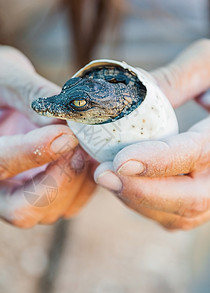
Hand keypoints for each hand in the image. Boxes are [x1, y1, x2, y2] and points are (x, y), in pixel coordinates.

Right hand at [0, 43, 95, 226]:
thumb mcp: (2, 73)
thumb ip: (34, 95)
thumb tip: (71, 119)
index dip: (32, 152)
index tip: (65, 133)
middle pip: (21, 209)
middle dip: (57, 182)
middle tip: (80, 148)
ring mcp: (15, 189)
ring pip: (48, 212)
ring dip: (76, 183)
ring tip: (89, 146)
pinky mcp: (38, 188)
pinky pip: (66, 203)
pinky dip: (85, 184)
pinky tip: (91, 155)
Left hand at [94, 39, 209, 229]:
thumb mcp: (207, 68)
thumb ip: (175, 78)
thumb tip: (127, 96)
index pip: (196, 155)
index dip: (158, 161)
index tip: (120, 160)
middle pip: (189, 200)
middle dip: (140, 191)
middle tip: (102, 174)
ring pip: (176, 214)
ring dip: (135, 199)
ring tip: (105, 176)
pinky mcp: (199, 202)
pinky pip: (170, 215)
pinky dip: (141, 203)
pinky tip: (120, 183)